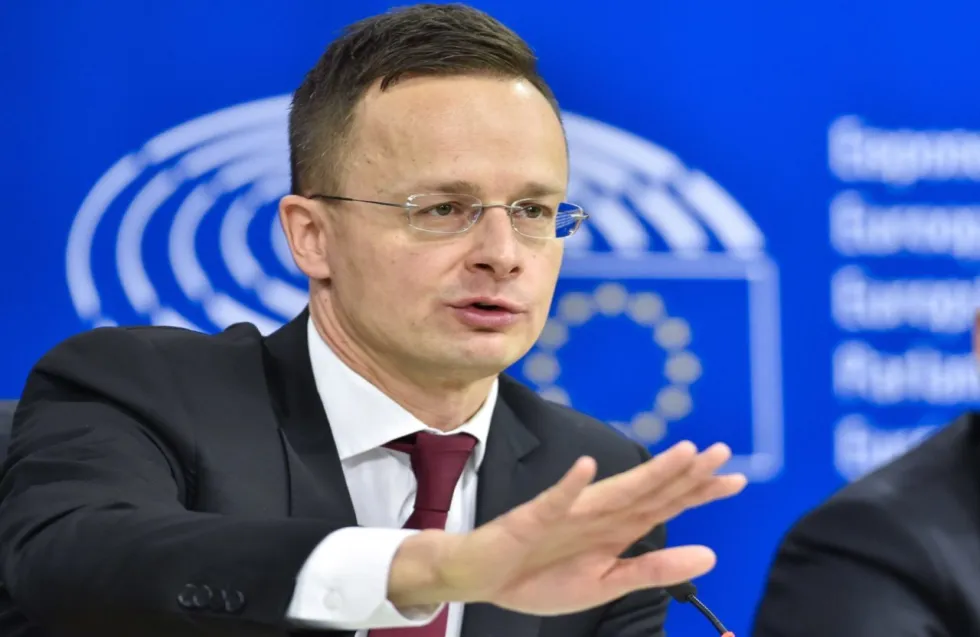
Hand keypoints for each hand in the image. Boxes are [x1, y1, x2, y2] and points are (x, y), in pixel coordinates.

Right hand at [388, 441, 745, 614]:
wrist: (483, 578)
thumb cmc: (541, 578)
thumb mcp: (607, 584)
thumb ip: (656, 569)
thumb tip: (709, 556)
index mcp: (618, 529)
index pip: (666, 505)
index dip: (699, 491)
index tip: (734, 479)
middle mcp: (600, 514)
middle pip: (649, 490)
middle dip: (685, 473)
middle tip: (721, 451)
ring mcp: (568, 513)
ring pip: (615, 490)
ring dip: (647, 473)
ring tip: (679, 454)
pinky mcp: (533, 518)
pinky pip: (553, 501)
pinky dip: (570, 486)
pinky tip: (587, 469)